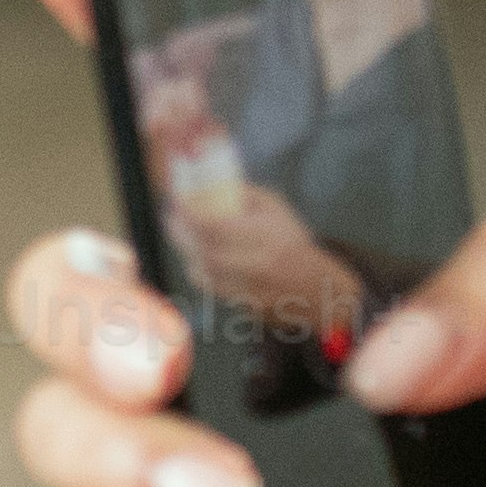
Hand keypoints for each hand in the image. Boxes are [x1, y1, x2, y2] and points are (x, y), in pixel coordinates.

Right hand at [0, 0, 485, 486]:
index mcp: (323, 255)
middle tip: (165, 348)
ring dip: (131, 462)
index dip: (107, 24)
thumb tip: (389, 347)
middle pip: (69, 280)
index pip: (190, 121)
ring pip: (69, 434)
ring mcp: (215, 481)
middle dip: (79, 303)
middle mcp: (243, 356)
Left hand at [160, 171, 358, 336]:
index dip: (190, 214)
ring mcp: (248, 287)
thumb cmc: (293, 243)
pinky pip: (208, 285)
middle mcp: (255, 264)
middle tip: (171, 217)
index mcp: (265, 236)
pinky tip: (196, 256)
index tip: (177, 202)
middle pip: (203, 249)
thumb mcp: (278, 210)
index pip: (216, 225)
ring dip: (186, 250)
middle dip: (180, 232)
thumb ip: (248, 195)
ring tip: (180, 234)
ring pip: (202, 269)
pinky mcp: (241, 303)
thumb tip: (213, 183)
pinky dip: (196, 268)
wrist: (314, 287)